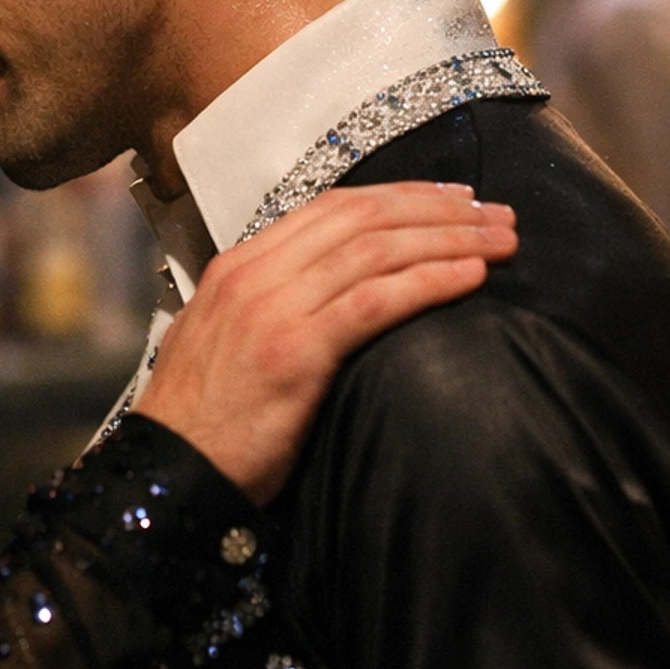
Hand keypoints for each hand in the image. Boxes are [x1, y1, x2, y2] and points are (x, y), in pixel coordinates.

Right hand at [135, 183, 516, 505]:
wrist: (168, 472)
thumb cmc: (203, 421)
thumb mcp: (223, 340)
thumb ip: (268, 305)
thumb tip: (324, 294)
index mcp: (238, 265)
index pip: (331, 208)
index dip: (400, 196)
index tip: (452, 199)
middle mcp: (255, 273)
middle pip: (362, 217)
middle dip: (438, 208)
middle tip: (496, 212)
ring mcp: (273, 308)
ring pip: (376, 250)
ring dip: (449, 238)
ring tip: (501, 241)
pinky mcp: (295, 351)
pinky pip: (376, 301)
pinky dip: (429, 281)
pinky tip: (471, 276)